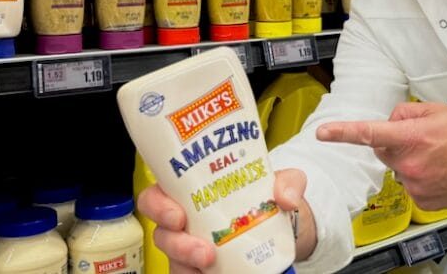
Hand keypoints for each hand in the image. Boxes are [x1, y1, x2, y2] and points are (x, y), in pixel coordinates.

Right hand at [137, 168, 309, 272]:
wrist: (284, 228)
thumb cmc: (270, 196)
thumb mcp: (284, 182)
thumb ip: (289, 182)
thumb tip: (285, 198)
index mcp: (193, 190)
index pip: (158, 194)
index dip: (157, 204)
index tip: (176, 213)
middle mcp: (186, 219)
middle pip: (161, 231)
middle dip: (173, 240)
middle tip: (198, 244)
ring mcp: (191, 247)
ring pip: (173, 258)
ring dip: (186, 260)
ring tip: (210, 261)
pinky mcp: (199, 269)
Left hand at [316, 102, 446, 209]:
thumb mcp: (438, 111)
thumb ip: (406, 112)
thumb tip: (390, 120)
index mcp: (413, 137)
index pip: (370, 133)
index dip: (343, 133)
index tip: (323, 133)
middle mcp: (411, 163)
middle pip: (383, 149)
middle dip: (396, 141)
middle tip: (424, 138)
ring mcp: (416, 185)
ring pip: (397, 167)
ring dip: (409, 160)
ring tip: (439, 156)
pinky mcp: (422, 200)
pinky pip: (409, 183)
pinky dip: (420, 176)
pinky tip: (440, 171)